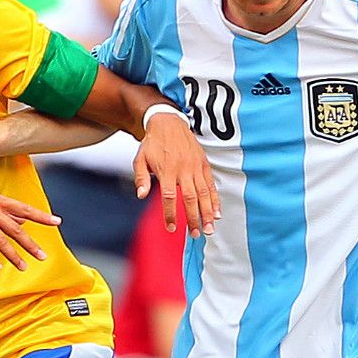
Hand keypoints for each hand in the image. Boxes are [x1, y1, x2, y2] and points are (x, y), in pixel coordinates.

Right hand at [0, 187, 60, 270]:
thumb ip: (3, 211)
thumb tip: (24, 220)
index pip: (23, 208)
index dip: (40, 216)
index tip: (57, 222)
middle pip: (15, 229)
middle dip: (30, 244)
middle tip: (43, 257)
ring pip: (0, 240)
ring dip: (13, 255)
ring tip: (23, 267)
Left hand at [133, 109, 218, 234]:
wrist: (169, 122)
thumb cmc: (153, 143)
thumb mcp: (140, 158)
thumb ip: (141, 177)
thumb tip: (141, 195)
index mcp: (166, 170)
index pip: (169, 197)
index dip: (170, 213)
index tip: (171, 228)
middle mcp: (183, 169)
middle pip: (190, 198)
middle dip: (194, 218)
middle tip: (196, 235)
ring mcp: (195, 167)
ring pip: (203, 193)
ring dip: (207, 213)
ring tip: (209, 229)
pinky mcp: (204, 165)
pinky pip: (211, 185)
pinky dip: (214, 200)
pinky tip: (217, 213)